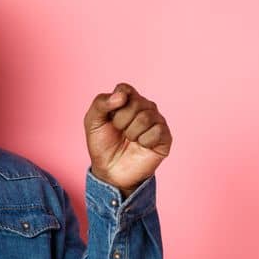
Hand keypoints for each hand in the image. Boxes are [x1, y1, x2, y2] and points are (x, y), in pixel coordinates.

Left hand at [84, 82, 171, 197]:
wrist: (110, 170)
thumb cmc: (102, 144)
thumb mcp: (92, 122)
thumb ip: (101, 103)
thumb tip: (121, 96)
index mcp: (127, 100)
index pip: (124, 88)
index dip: (115, 102)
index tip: (109, 116)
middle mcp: (145, 107)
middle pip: (135, 103)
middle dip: (120, 121)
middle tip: (119, 132)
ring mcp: (157, 121)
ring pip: (146, 117)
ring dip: (131, 133)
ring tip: (130, 140)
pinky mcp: (165, 136)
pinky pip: (156, 131)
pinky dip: (143, 141)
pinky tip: (141, 146)